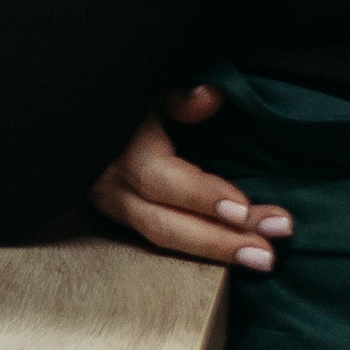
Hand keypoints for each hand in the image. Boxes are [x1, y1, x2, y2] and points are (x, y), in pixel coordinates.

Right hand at [92, 83, 291, 271]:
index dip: (201, 197)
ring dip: (216, 252)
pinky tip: (236, 252)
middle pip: (165, 225)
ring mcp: (117, 208)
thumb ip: (177, 98)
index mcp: (123, 153)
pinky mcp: (123, 218)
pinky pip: (162, 241)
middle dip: (219, 241)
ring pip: (164, 240)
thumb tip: (211, 96)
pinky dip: (201, 249)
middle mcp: (115, 188)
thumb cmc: (124, 103)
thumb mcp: (147, 91)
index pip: (161, 181)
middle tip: (267, 253)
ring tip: (261, 258)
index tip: (243, 209)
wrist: (81, 122)